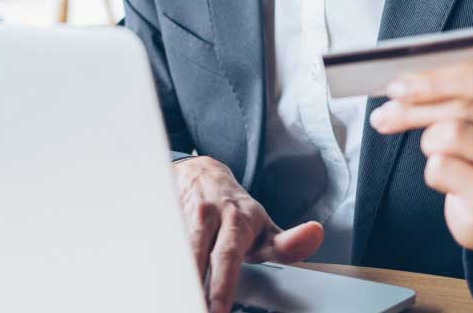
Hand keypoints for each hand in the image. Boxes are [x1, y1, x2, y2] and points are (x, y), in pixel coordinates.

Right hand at [172, 156, 323, 312]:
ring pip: (174, 250)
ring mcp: (180, 215)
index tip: (218, 311)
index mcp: (236, 219)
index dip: (222, 286)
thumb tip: (314, 235)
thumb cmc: (235, 210)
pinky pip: (159, 245)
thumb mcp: (264, 227)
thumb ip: (286, 244)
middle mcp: (207, 215)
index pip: (228, 256)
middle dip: (195, 288)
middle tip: (198, 310)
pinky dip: (157, 266)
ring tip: (176, 299)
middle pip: (196, 256)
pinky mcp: (162, 217)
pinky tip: (161, 285)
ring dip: (174, 278)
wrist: (201, 173)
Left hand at [369, 62, 472, 261]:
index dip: (433, 80)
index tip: (396, 86)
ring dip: (429, 143)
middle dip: (413, 109)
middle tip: (385, 116)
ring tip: (438, 153)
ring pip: (449, 135)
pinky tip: (451, 180)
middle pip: (462, 106)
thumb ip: (451, 88)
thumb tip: (400, 85)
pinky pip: (441, 168)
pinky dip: (433, 173)